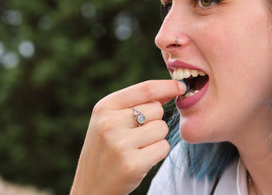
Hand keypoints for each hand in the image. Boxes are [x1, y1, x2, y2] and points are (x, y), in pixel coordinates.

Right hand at [70, 80, 185, 194]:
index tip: (181, 86)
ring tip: (136, 148)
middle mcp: (109, 123)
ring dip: (156, 138)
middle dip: (154, 121)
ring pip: (162, 128)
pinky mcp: (132, 164)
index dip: (167, 86)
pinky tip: (140, 159)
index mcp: (104, 107)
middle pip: (157, 110)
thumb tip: (173, 88)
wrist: (90, 186)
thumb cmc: (107, 149)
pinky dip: (158, 153)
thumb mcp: (111, 120)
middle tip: (136, 136)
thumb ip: (138, 102)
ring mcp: (120, 144)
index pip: (145, 89)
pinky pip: (163, 147)